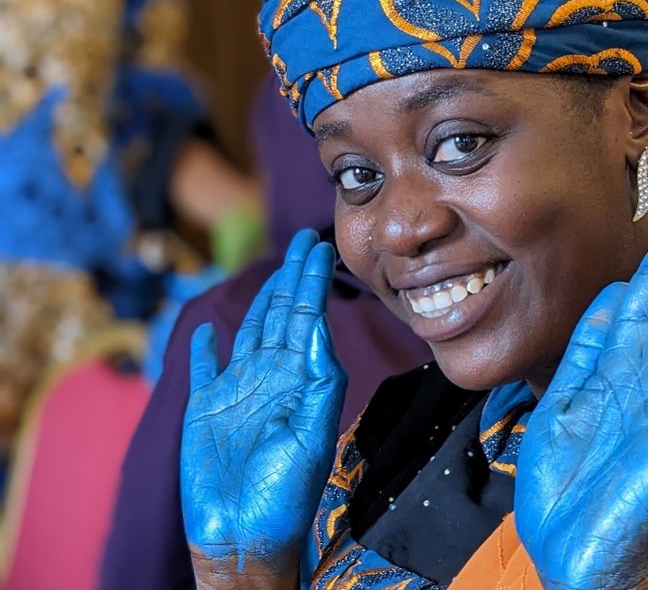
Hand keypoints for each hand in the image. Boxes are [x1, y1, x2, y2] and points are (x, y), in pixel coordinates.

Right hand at [181, 230, 346, 580]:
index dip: (312, 280)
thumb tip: (317, 325)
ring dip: (260, 298)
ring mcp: (237, 390)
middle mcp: (270, 376)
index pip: (307, 317)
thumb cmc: (286, 490)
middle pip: (281, 314)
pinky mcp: (204, 408)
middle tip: (305, 238)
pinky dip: (202, 350)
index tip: (321, 246)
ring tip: (273, 268)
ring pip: (249, 330)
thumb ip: (317, 378)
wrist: (245, 533)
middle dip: (293, 276)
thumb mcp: (311, 431)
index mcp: (298, 378)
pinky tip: (204, 331)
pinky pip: (202, 369)